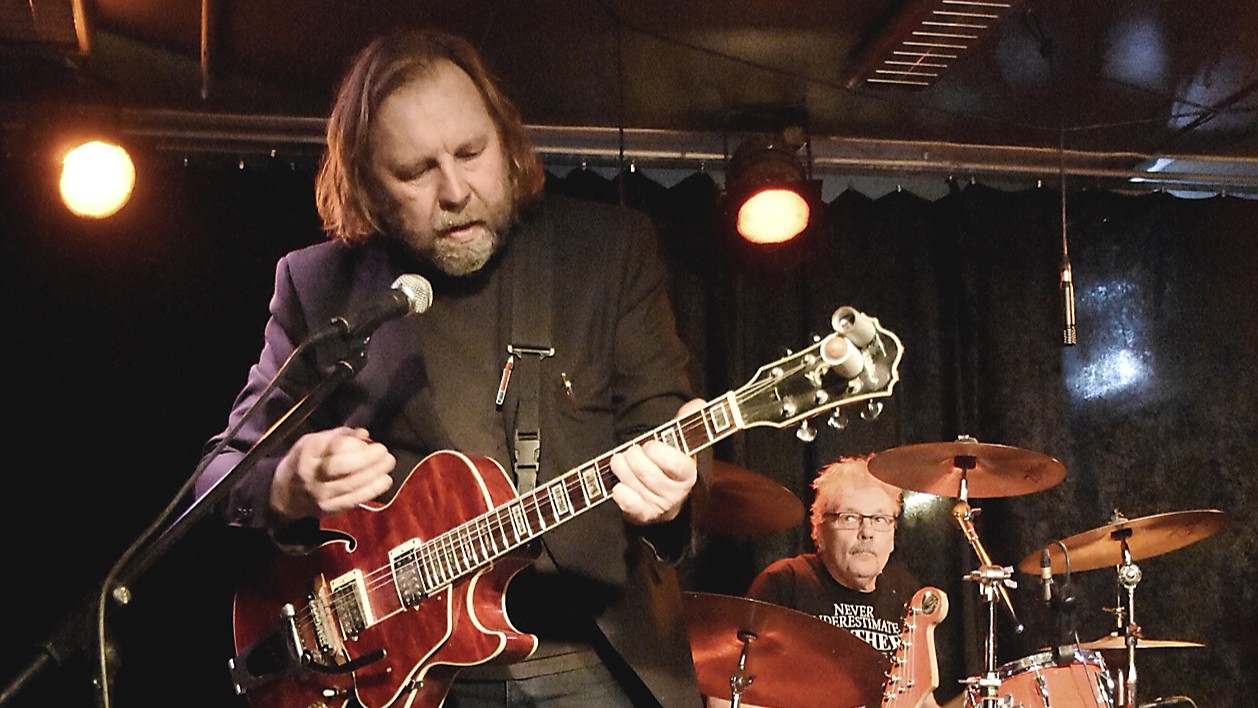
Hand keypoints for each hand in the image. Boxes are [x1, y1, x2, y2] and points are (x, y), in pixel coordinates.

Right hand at [269, 427, 395, 522]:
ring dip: (374, 474)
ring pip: (349, 485)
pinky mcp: (327, 509)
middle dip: (367, 459)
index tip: (372, 441)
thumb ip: (339, 436)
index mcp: (307, 452)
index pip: (331, 447)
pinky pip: (352, 500)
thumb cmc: (306, 461)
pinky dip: (371, 490)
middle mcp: (311, 474)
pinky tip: (384, 481)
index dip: (354, 444)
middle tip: (386, 453)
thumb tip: (364, 434)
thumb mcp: (314, 442)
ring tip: (388, 464)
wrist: (284, 494)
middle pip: (341, 467)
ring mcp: (318, 494)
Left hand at [609, 398, 704, 524]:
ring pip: (635, 484)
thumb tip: (698, 404)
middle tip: (631, 450)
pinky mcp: (643, 515)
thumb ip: (685, 423)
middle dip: (634, 457)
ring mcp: (659, 506)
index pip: (677, 464)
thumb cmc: (667, 465)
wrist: (662, 497)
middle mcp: (676, 493)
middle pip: (650, 473)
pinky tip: (618, 485)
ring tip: (619, 461)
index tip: (650, 444)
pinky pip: (629, 505)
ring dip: (622, 469)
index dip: (660, 453)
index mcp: (688, 473)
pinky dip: (620, 493)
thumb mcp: (678, 444)